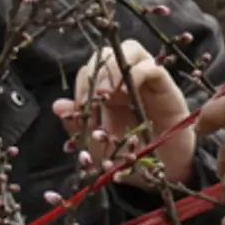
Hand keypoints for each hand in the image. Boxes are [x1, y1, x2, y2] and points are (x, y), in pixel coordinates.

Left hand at [52, 39, 195, 189]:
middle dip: (96, 70)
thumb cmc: (132, 159)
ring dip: (115, 67)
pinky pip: (153, 67)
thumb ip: (78, 126)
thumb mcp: (97, 147)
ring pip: (130, 50)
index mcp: (107, 93)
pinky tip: (125, 92)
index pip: (91, 70)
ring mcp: (147, 82)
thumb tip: (57, 105)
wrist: (166, 174)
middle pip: (108, 53)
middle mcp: (126, 82)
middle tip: (92, 97)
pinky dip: (137, 73)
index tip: (79, 106)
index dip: (82, 83)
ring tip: (107, 93)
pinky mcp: (167, 87)